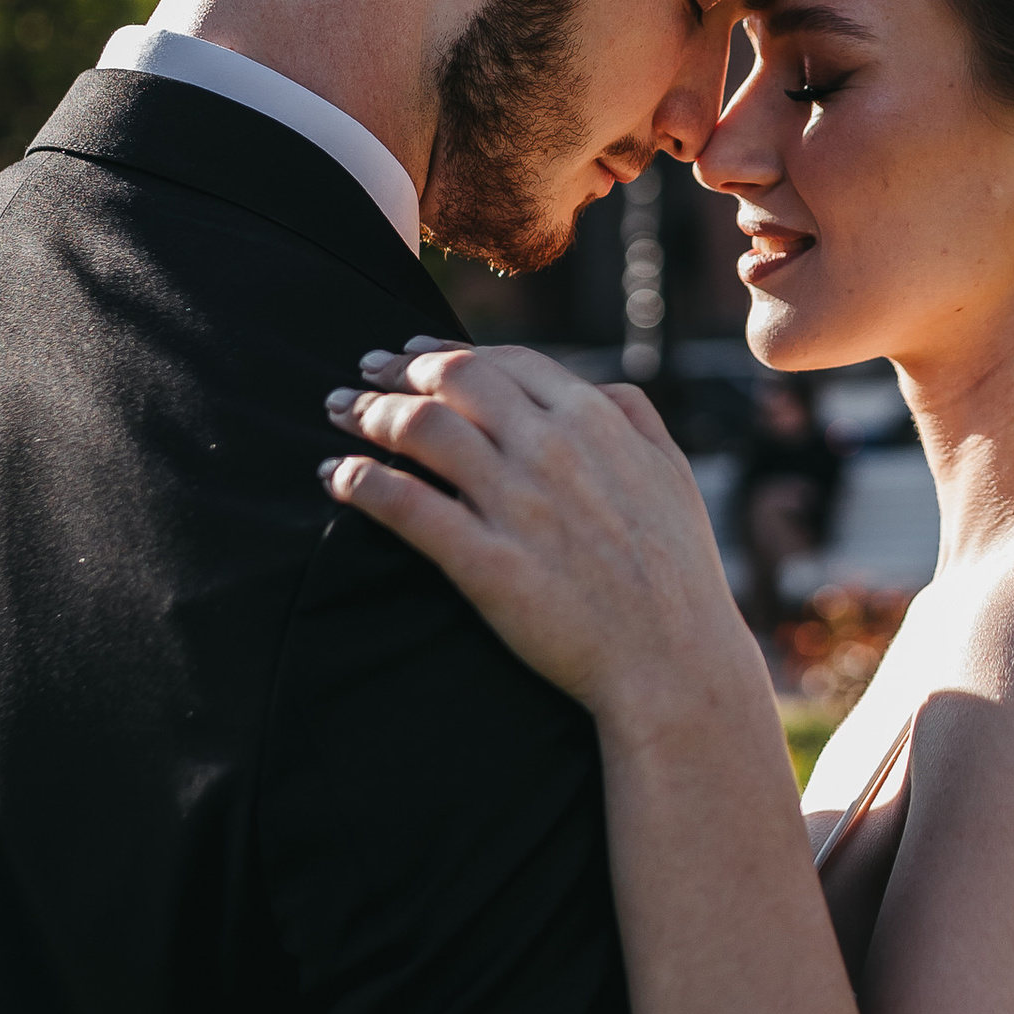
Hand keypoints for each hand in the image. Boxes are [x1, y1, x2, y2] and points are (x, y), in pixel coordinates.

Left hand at [321, 340, 766, 737]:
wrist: (673, 661)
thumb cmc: (678, 572)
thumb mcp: (672, 473)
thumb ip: (635, 417)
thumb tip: (596, 388)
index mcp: (594, 420)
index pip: (502, 361)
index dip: (444, 351)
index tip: (410, 355)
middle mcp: (550, 448)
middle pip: (451, 380)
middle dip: (395, 371)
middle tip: (360, 377)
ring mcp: (516, 503)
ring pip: (420, 429)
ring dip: (367, 414)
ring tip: (339, 418)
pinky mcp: (485, 562)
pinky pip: (404, 504)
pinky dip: (359, 481)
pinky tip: (335, 478)